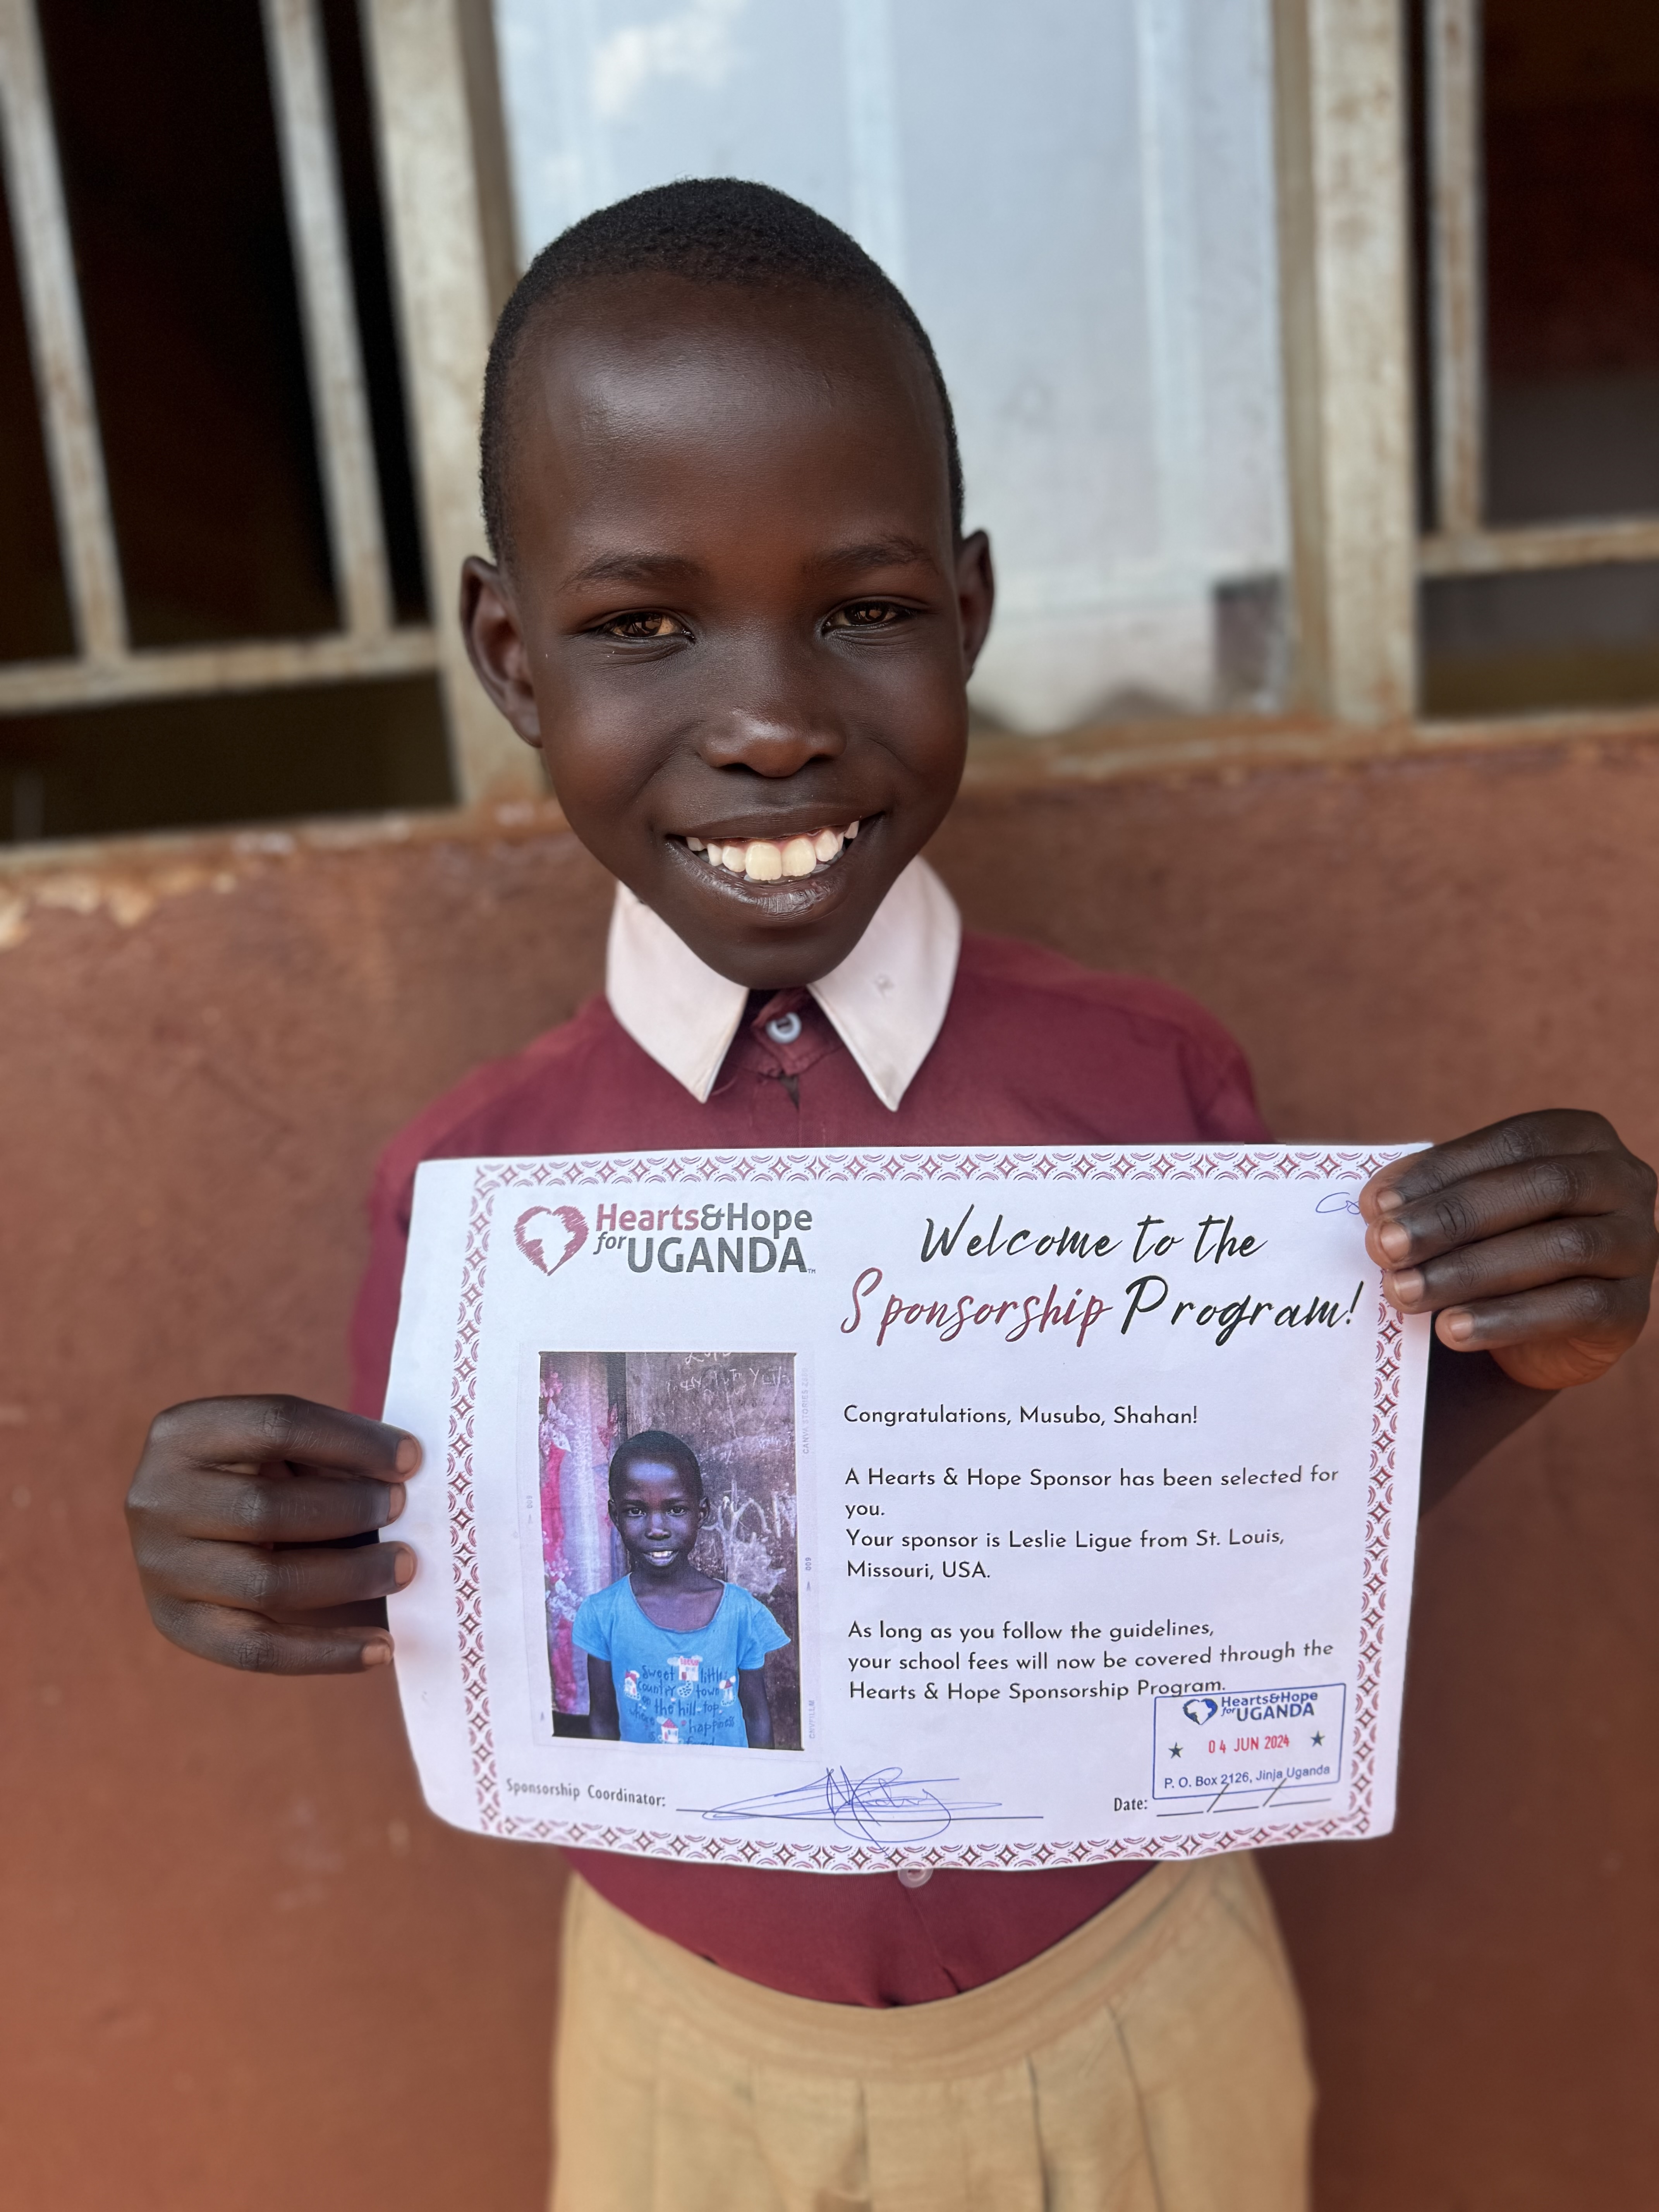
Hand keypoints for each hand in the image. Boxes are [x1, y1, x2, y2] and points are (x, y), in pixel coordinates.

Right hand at [126, 1396, 420, 1673]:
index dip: (352, 1442)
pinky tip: (382, 1648)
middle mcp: (155, 1497)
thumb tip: (405, 1474)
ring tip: (404, 1568)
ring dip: (349, 1577)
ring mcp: (158, 1567)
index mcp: (183, 1433)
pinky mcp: (178, 1624)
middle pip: (265, 1508)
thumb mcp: (286, 1449)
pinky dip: (326, 1653)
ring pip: (265, 1583)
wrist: (204, 1528)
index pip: (276, 1424)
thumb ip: (333, 1457)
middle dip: (350, 1510)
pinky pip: (257, 1649)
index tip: (411, 1459)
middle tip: (404, 1511)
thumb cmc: (266, 1476)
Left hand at [1359, 1111, 1657, 1392]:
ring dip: (1470, 1272)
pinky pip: (1575, 1309)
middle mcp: (1623, 1181)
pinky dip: (1506, 1320)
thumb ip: (1432, 1197)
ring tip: (1403, 1293)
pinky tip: (1450, 1331)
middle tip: (1383, 1247)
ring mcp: (1636, 1245)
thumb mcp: (1466, 1210)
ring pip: (1562, 1250)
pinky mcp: (1631, 1310)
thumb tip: (1377, 1204)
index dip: (1442, 1170)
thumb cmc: (1495, 1242)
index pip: (1513, 1142)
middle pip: (1542, 1189)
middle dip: (1453, 1219)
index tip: (1376, 1203)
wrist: (1538, 1325)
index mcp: (1580, 1138)